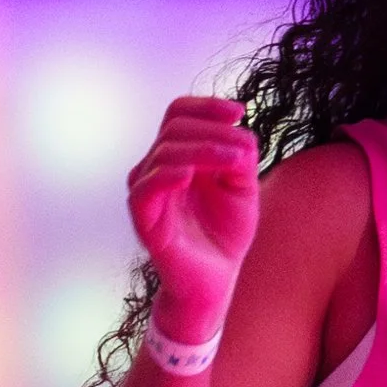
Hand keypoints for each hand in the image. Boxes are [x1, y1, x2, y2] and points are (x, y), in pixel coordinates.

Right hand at [126, 95, 259, 343]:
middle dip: (211, 130)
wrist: (215, 281)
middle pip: (174, 127)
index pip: (179, 113)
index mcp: (177, 156)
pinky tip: (192, 176)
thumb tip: (237, 129)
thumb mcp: (242, 187)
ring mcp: (147, 192)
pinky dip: (169, 175)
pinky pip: (146, 188)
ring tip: (234, 163)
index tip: (240, 112)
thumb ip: (238, 156)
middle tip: (242, 150)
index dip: (207, 106)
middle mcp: (156, 168)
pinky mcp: (143, 219)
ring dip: (203, 150)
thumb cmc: (224, 234)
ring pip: (164, 152)